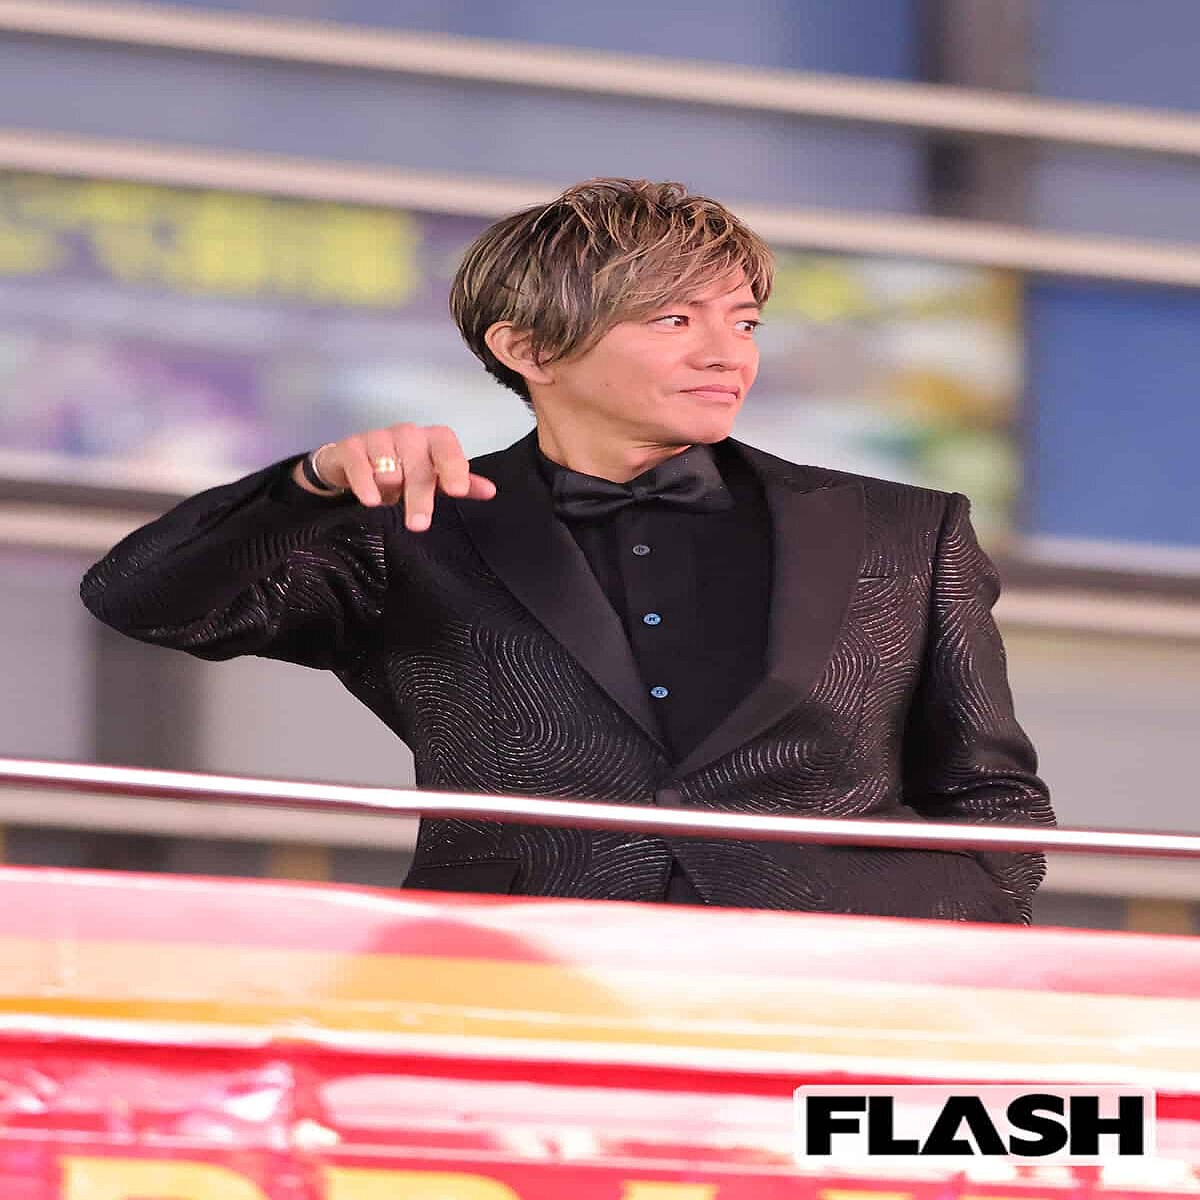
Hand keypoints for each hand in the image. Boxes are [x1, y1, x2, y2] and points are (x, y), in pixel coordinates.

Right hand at [299, 424, 496, 531]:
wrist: (354, 463)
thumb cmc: (403, 470)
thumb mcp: (434, 478)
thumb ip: (460, 483)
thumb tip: (490, 491)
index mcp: (432, 440)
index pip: (447, 448)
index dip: (453, 467)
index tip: (457, 491)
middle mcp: (407, 434)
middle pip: (417, 466)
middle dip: (419, 496)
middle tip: (419, 524)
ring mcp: (378, 437)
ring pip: (388, 466)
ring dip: (390, 489)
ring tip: (388, 497)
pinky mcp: (351, 447)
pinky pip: (359, 465)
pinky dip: (365, 484)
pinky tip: (371, 500)